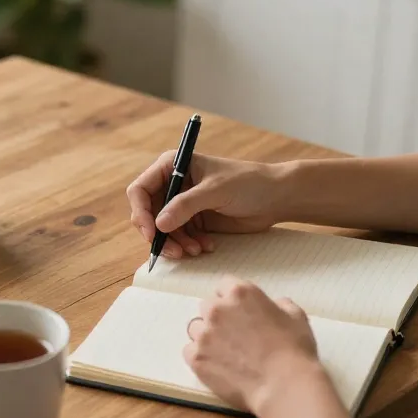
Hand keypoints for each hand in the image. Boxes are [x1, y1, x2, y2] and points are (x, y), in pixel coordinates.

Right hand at [127, 153, 282, 258]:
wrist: (276, 197)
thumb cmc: (249, 183)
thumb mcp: (215, 191)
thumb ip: (185, 206)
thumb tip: (158, 224)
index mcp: (172, 166)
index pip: (140, 190)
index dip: (141, 213)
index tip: (152, 233)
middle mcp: (173, 184)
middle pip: (149, 214)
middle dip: (159, 234)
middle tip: (173, 251)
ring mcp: (182, 204)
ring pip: (163, 230)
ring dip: (176, 243)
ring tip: (196, 250)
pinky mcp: (194, 220)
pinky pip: (179, 237)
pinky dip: (188, 245)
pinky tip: (206, 246)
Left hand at [184, 276, 320, 414]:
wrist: (283, 385)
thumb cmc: (294, 350)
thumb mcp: (295, 316)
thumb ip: (279, 304)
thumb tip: (273, 305)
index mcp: (240, 293)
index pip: (224, 286)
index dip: (232, 299)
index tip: (239, 312)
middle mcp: (217, 309)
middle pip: (208, 306)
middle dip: (219, 317)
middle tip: (234, 334)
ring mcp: (203, 334)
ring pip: (195, 328)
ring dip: (207, 336)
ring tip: (225, 352)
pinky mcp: (196, 358)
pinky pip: (190, 351)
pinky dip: (200, 356)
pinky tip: (217, 365)